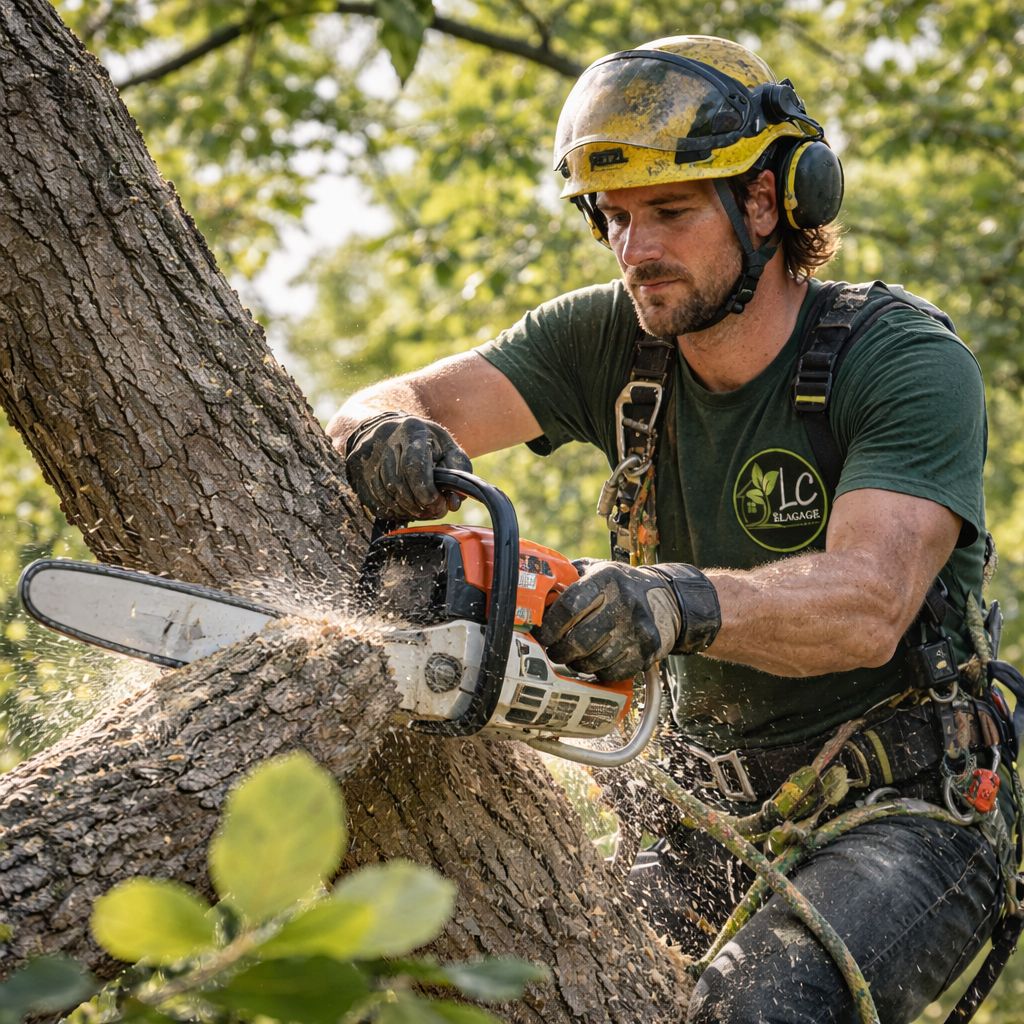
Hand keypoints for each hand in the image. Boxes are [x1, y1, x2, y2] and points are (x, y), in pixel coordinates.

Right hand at [344, 413, 471, 519]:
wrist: (389, 429)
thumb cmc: (426, 442)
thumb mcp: (448, 448)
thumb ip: (458, 472)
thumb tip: (454, 502)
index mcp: (412, 430)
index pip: (414, 466)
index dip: (426, 491)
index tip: (438, 503)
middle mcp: (385, 439)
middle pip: (398, 484)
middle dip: (419, 505)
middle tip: (435, 512)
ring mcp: (368, 455)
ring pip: (385, 494)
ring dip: (407, 510)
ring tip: (422, 511)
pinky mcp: (357, 470)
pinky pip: (375, 500)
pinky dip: (393, 510)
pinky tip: (406, 509)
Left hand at [535, 560, 719, 680]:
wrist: (669, 600)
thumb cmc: (621, 586)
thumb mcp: (597, 570)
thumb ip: (567, 579)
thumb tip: (532, 594)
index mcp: (607, 580)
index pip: (570, 606)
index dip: (550, 625)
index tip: (541, 632)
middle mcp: (624, 604)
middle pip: (579, 640)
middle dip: (559, 650)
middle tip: (553, 650)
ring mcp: (638, 630)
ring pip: (594, 660)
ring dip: (576, 663)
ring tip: (572, 656)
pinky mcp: (647, 652)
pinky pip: (612, 672)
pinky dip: (597, 671)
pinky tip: (594, 662)